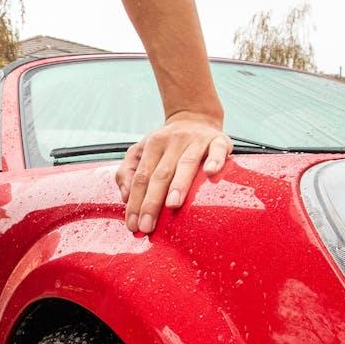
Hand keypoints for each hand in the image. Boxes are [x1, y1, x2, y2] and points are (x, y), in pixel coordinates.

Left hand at [115, 111, 230, 232]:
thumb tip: (125, 196)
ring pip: (186, 164)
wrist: (195, 118)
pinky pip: (218, 150)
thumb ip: (127, 172)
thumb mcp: (142, 151)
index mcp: (153, 145)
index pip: (141, 176)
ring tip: (172, 205)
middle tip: (147, 226)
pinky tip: (210, 172)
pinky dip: (215, 160)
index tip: (133, 225)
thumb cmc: (167, 144)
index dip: (135, 202)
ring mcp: (197, 140)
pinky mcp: (219, 140)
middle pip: (161, 174)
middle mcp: (174, 141)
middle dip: (152, 202)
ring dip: (179, 184)